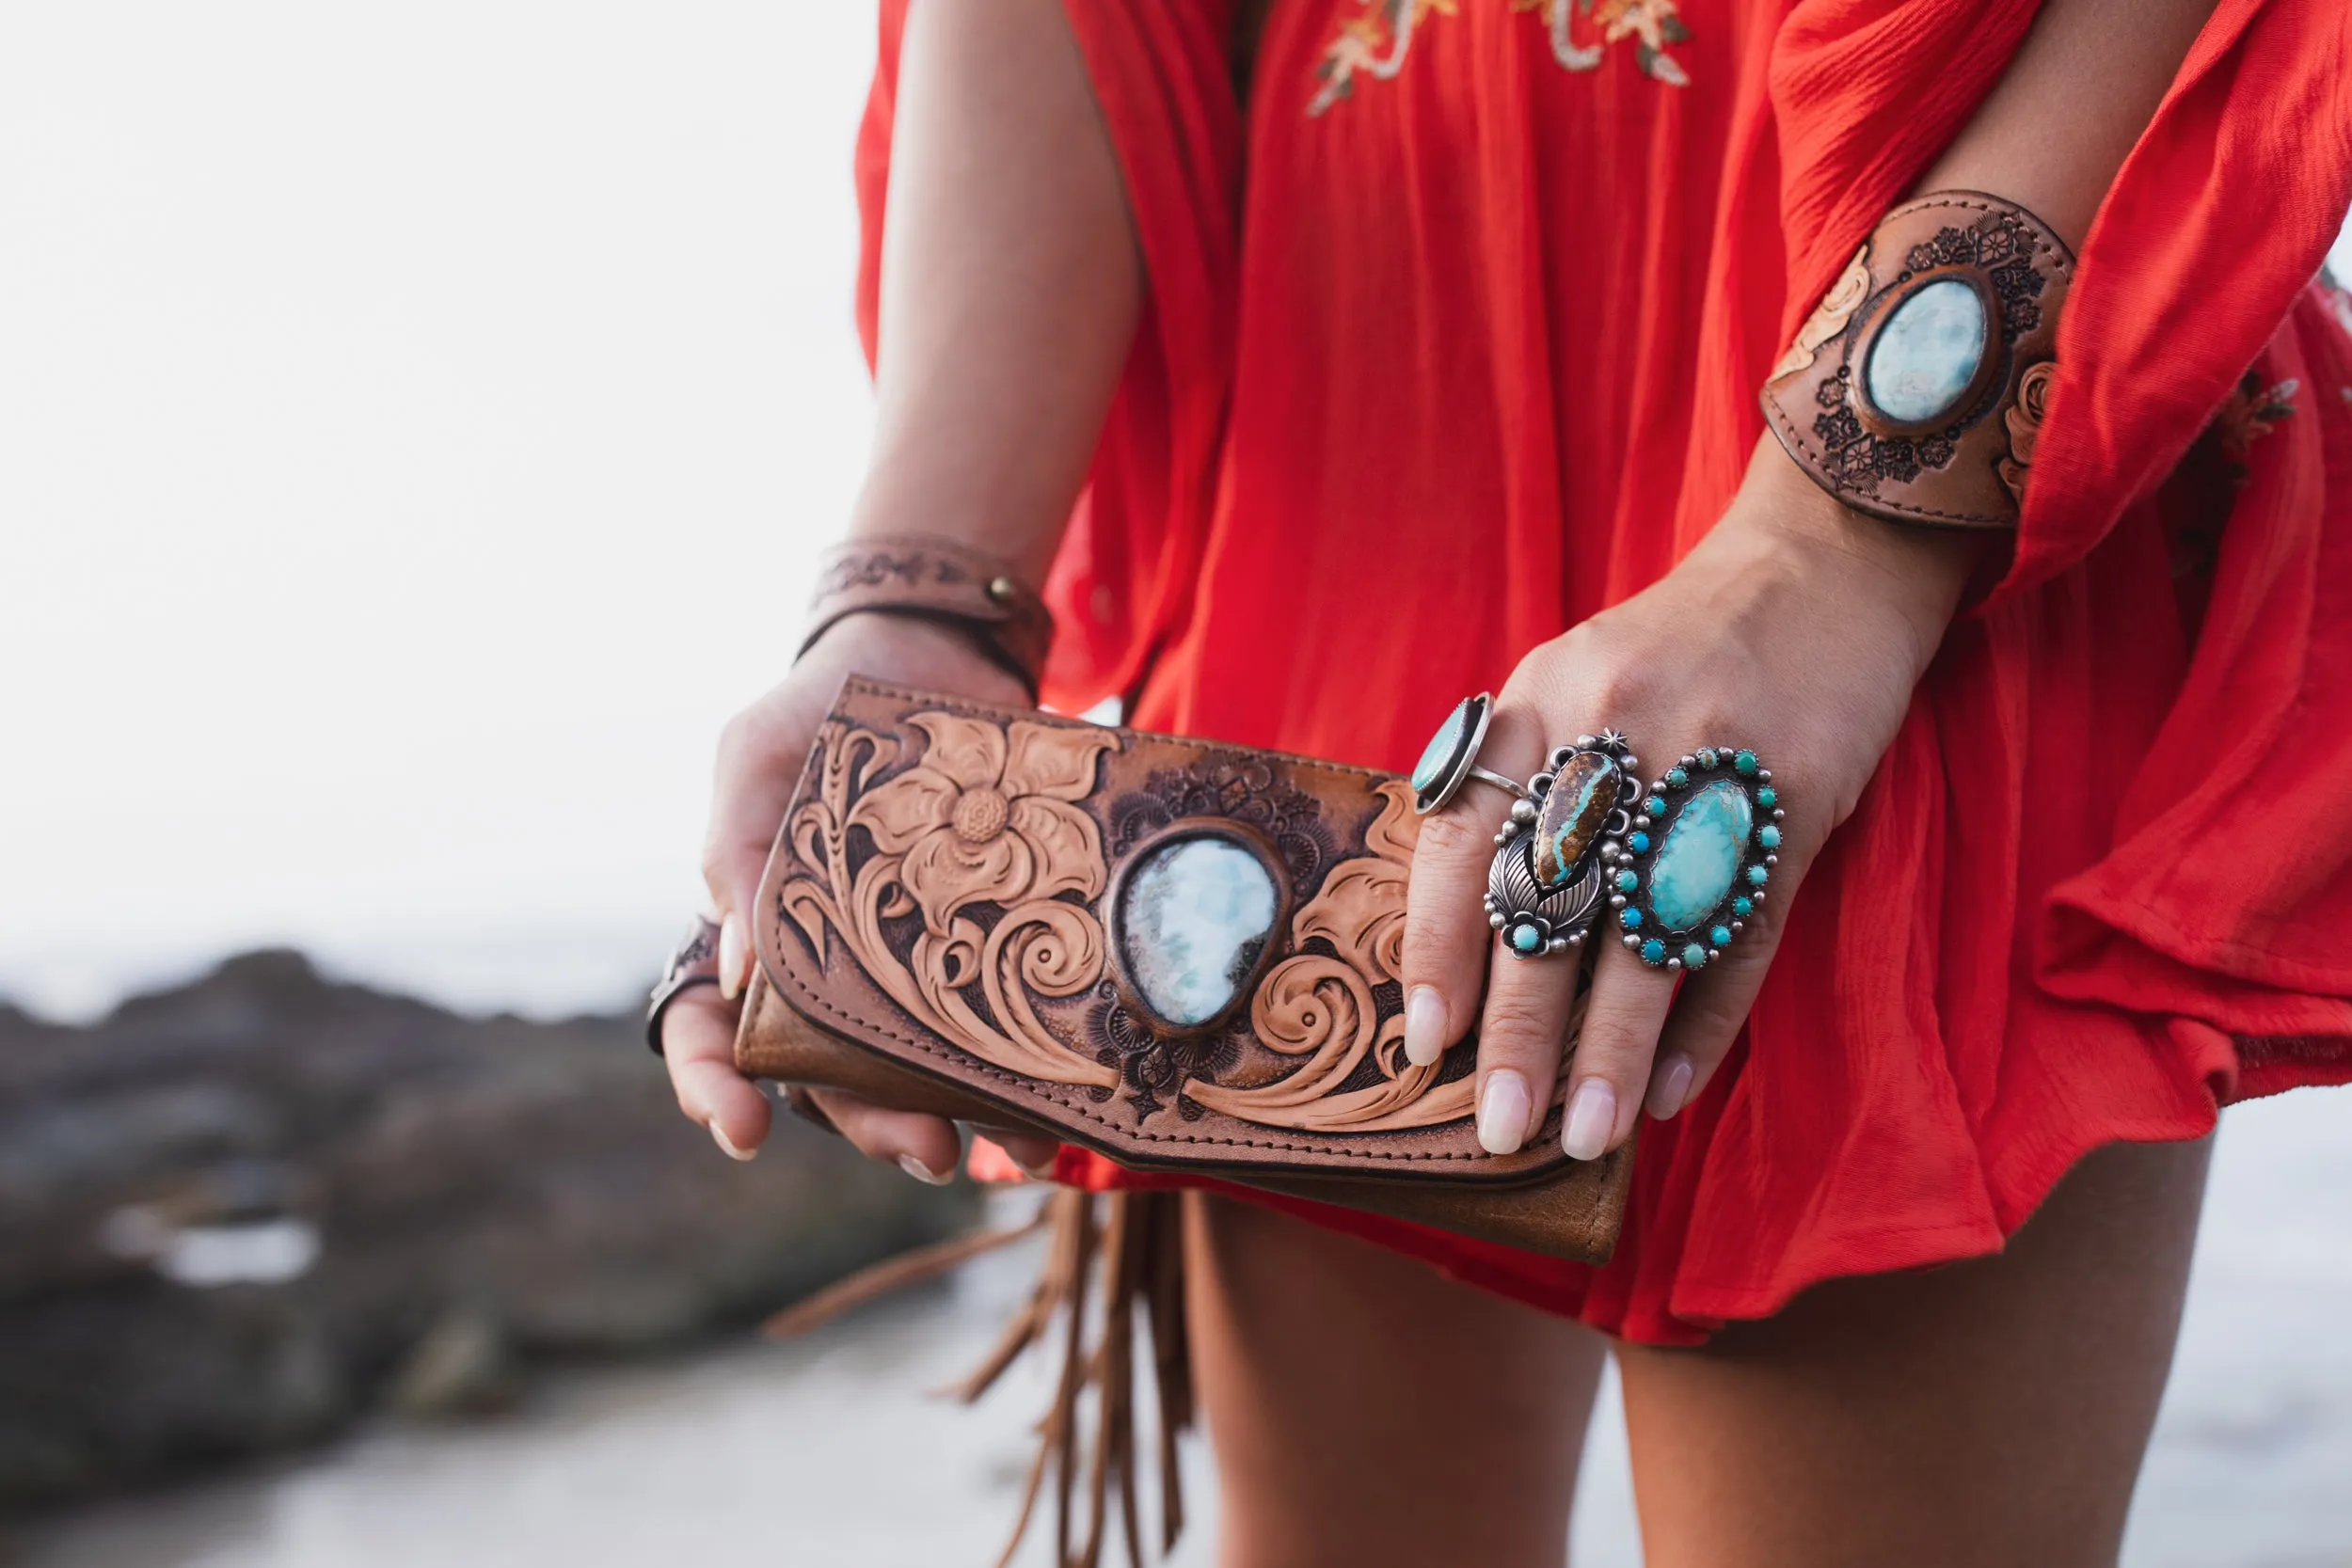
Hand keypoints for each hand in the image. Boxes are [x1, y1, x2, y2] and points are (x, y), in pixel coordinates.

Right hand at [663, 610, 1061, 1181]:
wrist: (935, 650)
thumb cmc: (819, 704)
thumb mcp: (755, 754)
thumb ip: (735, 848)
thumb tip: (733, 966)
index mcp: (755, 935)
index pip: (711, 1032)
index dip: (716, 1088)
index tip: (744, 1131)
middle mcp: (832, 969)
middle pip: (832, 1079)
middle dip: (875, 1125)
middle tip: (927, 1151)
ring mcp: (914, 964)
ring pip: (923, 1073)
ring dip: (963, 1120)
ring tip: (1013, 1149)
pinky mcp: (991, 945)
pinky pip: (1005, 1027)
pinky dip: (1030, 1077)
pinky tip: (1062, 1111)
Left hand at [1399, 440, 1986, 1158]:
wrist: (1816, 572)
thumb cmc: (1668, 654)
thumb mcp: (1566, 683)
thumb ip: (1511, 787)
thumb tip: (1458, 947)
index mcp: (1539, 702)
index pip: (1465, 842)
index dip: (1440, 948)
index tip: (1425, 1041)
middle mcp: (1615, 732)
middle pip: (1553, 906)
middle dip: (1521, 1031)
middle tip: (1499, 1127)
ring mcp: (1712, 767)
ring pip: (1646, 937)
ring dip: (1612, 1052)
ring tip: (1583, 1135)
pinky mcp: (1798, 801)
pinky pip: (1741, 935)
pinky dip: (1706, 1022)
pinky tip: (1672, 1088)